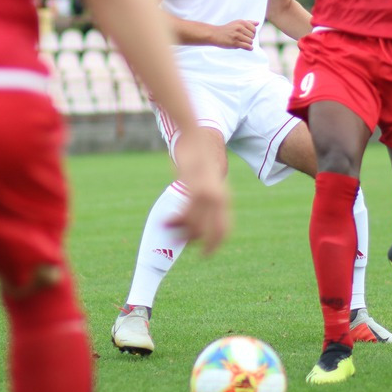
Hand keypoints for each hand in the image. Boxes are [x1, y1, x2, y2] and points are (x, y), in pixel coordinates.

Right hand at [167, 127, 230, 254]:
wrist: (196, 136)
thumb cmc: (198, 159)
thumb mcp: (205, 181)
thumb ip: (203, 197)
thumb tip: (194, 216)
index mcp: (224, 198)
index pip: (225, 229)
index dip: (216, 244)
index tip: (205, 254)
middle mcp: (219, 198)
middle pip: (213, 231)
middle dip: (200, 244)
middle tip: (185, 248)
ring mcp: (208, 193)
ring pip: (196, 224)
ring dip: (181, 231)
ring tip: (169, 229)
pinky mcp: (195, 187)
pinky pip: (186, 211)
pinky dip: (176, 220)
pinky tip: (167, 221)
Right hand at [213, 20, 256, 49]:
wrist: (215, 34)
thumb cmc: (228, 29)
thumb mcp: (237, 23)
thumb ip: (248, 22)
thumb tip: (258, 23)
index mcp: (241, 22)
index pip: (254, 29)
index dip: (253, 34)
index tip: (248, 36)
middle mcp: (239, 28)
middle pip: (253, 36)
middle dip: (250, 39)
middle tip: (244, 40)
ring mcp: (237, 35)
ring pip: (250, 42)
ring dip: (248, 44)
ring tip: (243, 43)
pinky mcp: (234, 43)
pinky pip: (247, 46)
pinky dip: (249, 48)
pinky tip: (248, 48)